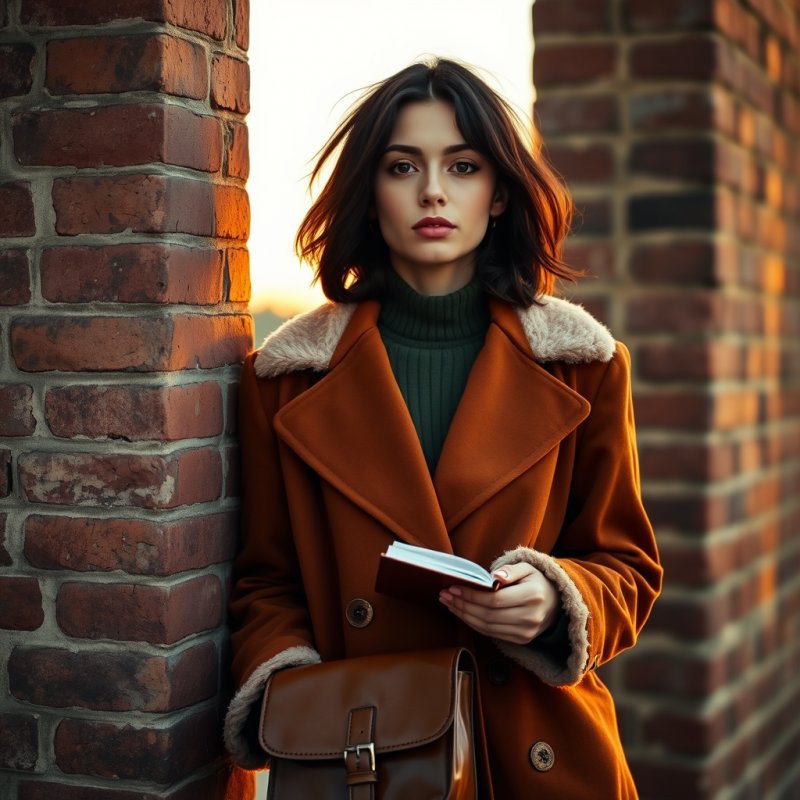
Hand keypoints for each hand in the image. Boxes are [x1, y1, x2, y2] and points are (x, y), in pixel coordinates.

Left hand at [439, 562, 559, 644]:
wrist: (556, 604)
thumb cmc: (537, 582)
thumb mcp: (528, 568)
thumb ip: (511, 570)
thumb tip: (494, 577)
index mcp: (533, 596)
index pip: (495, 600)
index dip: (472, 596)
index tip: (454, 588)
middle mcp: (530, 617)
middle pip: (488, 615)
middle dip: (462, 605)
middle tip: (445, 595)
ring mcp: (526, 632)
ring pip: (487, 627)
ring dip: (464, 615)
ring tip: (448, 603)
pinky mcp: (521, 640)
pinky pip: (491, 634)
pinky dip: (474, 624)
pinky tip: (462, 613)